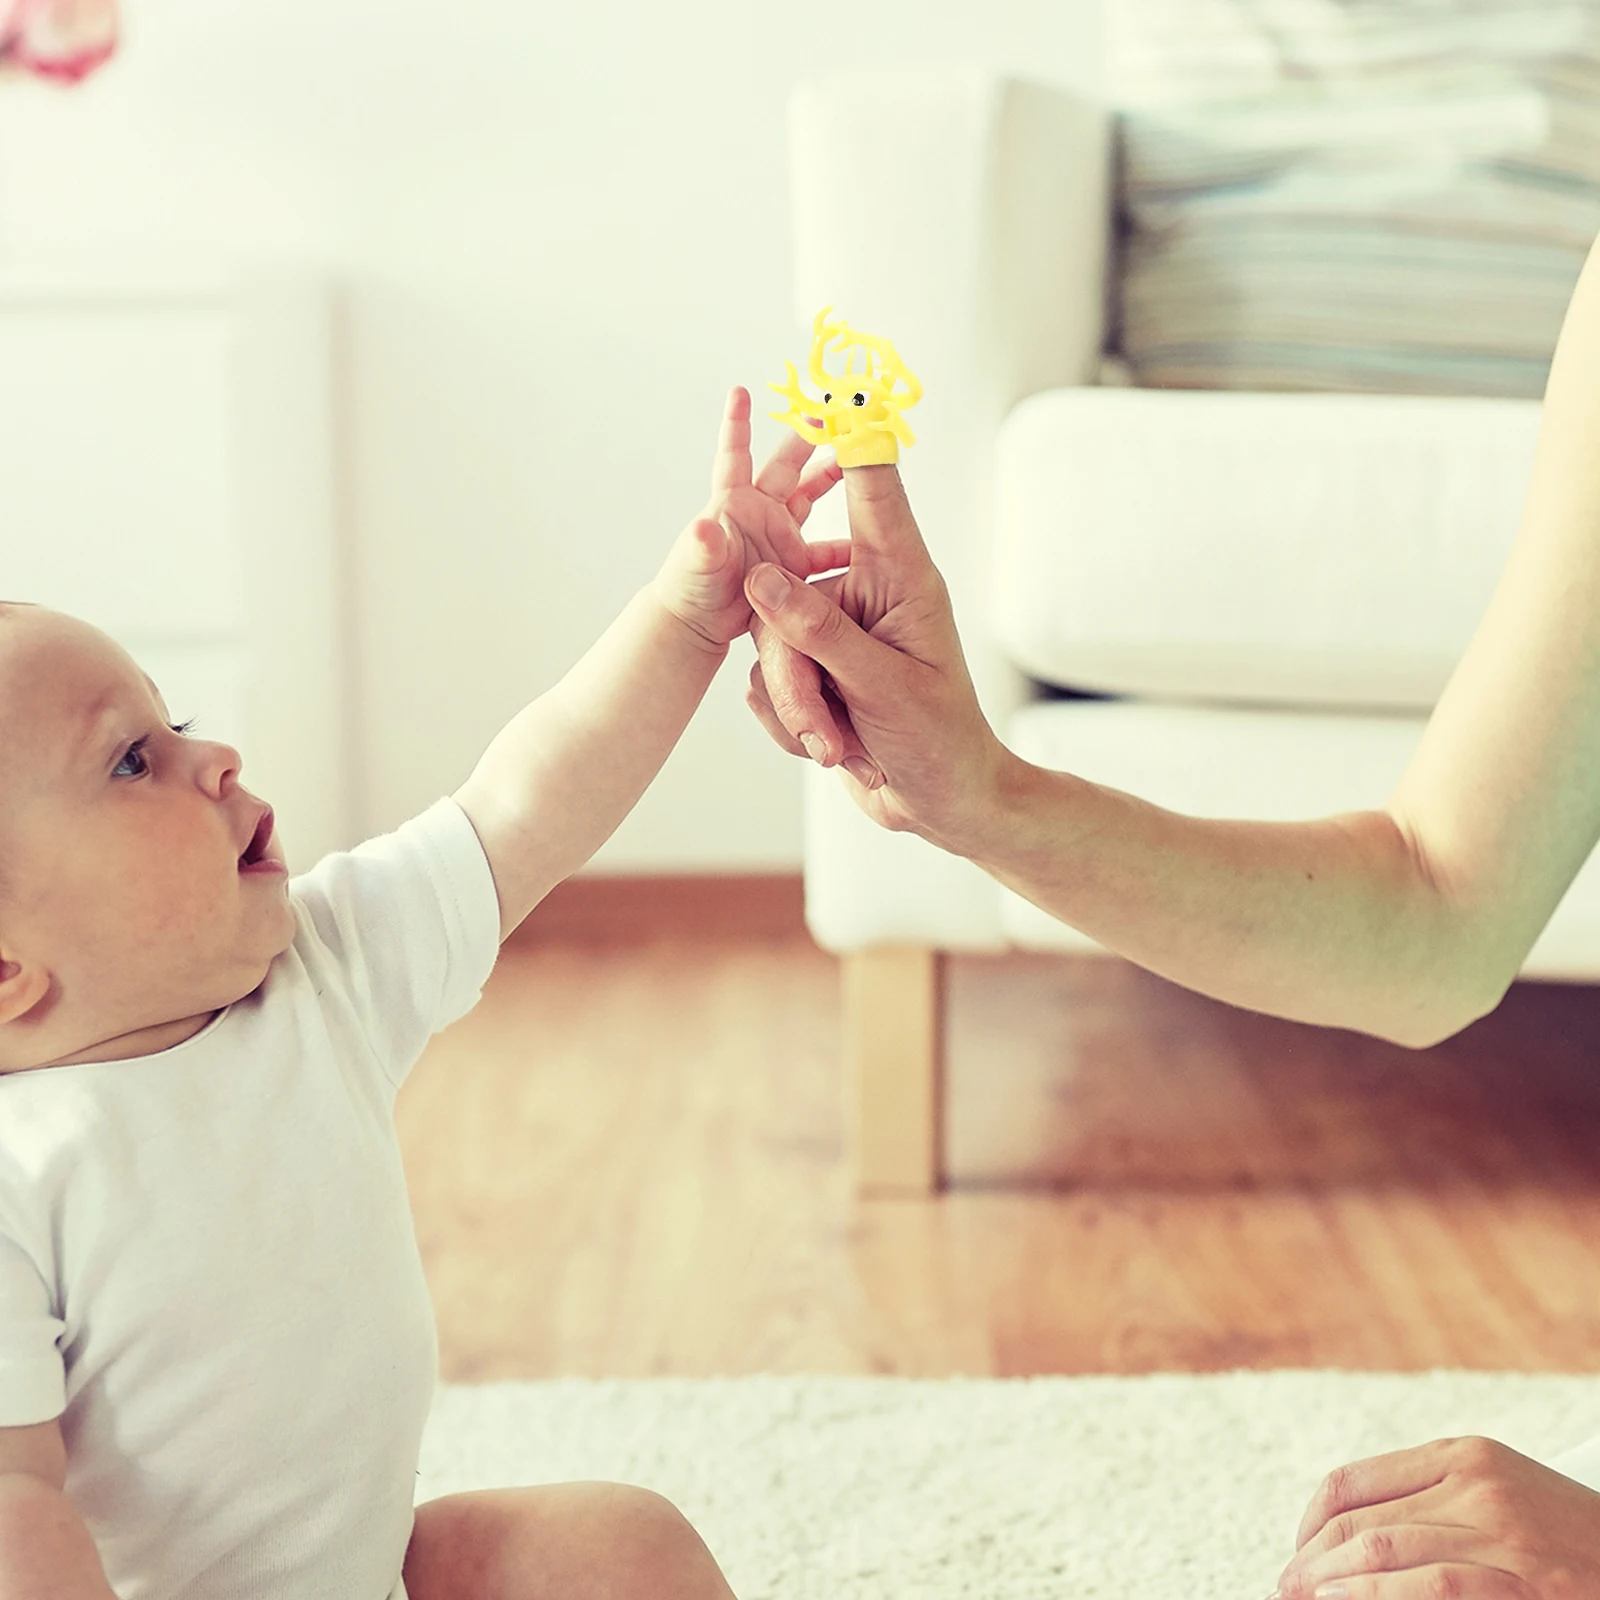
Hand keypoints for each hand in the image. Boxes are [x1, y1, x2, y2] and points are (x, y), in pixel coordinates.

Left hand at [652, 387, 846, 657]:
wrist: (700, 620)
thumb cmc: (690, 587)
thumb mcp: (697, 566)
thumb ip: (703, 548)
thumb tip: (702, 531)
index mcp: (734, 503)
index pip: (735, 456)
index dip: (738, 424)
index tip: (741, 392)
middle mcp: (760, 513)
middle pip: (787, 468)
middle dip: (807, 439)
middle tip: (831, 414)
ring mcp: (779, 536)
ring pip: (811, 498)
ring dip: (833, 479)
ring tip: (861, 460)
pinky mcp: (794, 564)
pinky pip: (826, 550)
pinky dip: (847, 546)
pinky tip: (870, 539)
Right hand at [742, 463, 1011, 854]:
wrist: (940, 804)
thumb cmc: (937, 744)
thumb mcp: (883, 689)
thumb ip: (821, 632)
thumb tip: (763, 579)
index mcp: (901, 576)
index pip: (872, 484)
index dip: (848, 429)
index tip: (828, 375)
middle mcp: (864, 591)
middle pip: (787, 588)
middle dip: (797, 673)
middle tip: (828, 731)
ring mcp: (834, 630)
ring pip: (770, 644)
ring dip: (798, 709)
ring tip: (843, 750)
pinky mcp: (811, 665)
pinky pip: (767, 680)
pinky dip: (792, 723)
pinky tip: (833, 747)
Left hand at [1274, 1436, 1599, 1598]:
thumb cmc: (1567, 1534)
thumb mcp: (1496, 1492)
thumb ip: (1430, 1500)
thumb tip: (1348, 1534)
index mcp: (1459, 1455)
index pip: (1352, 1482)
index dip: (1311, 1522)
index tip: (1297, 1553)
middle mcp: (1473, 1484)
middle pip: (1360, 1519)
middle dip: (1311, 1559)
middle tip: (1284, 1587)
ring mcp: (1500, 1529)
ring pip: (1383, 1548)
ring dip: (1330, 1580)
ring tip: (1301, 1599)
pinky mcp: (1524, 1576)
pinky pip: (1434, 1584)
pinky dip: (1378, 1595)